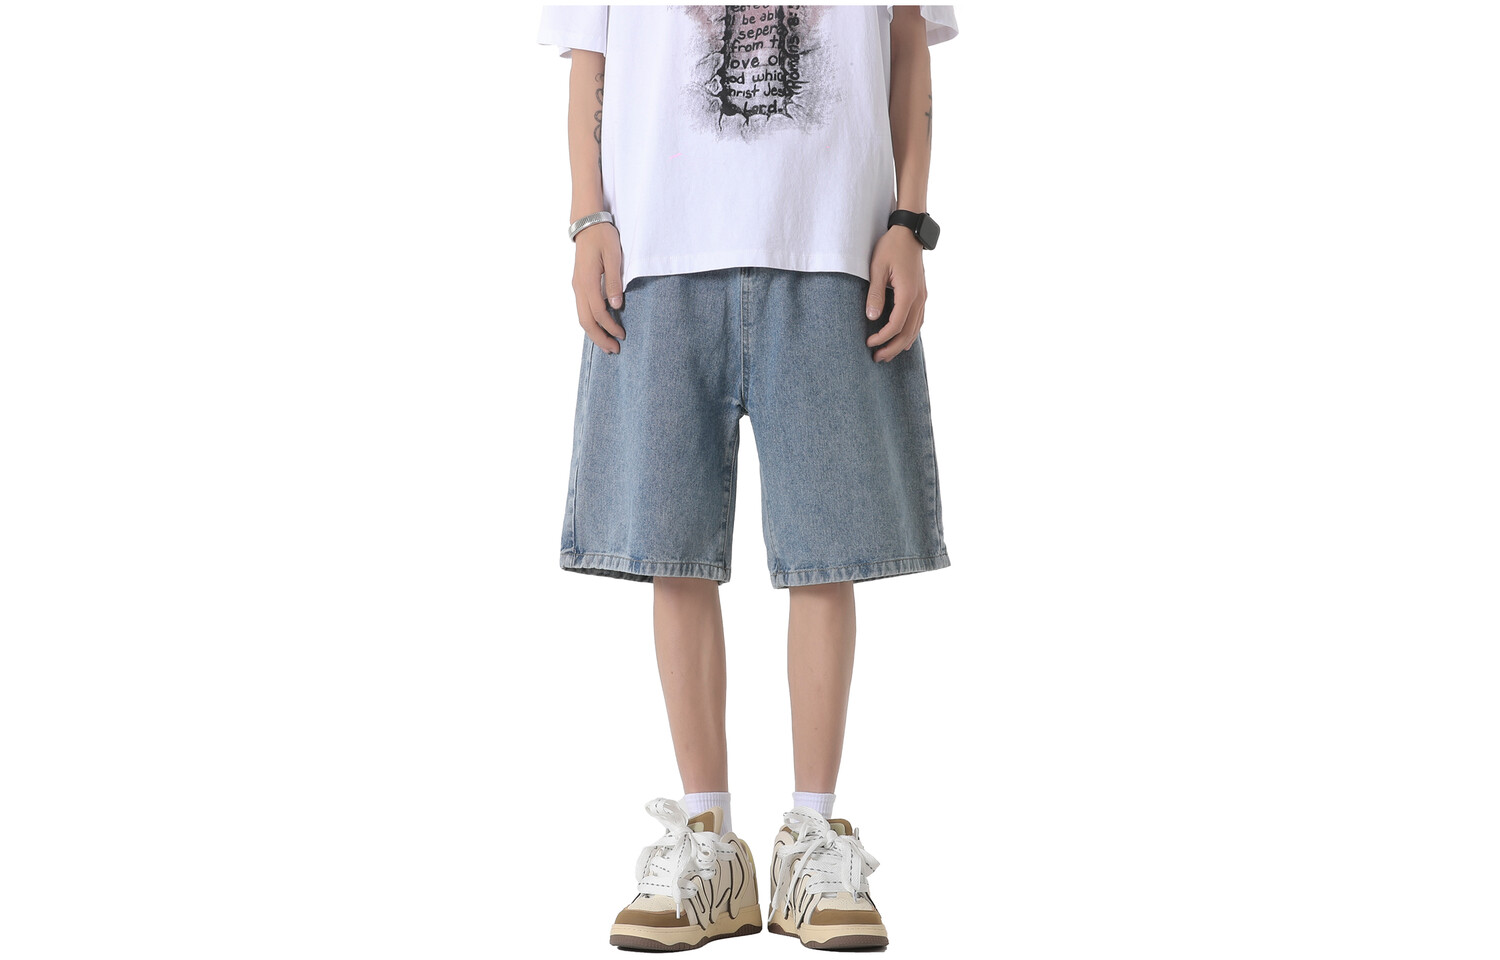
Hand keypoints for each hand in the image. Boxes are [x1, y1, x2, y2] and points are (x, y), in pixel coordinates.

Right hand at [572, 221, 626, 352]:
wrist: (587, 223)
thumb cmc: (603, 237)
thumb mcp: (613, 257)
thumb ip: (615, 282)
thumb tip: (616, 306)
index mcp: (587, 282)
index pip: (598, 313)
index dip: (610, 327)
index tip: (622, 335)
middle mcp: (579, 287)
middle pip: (585, 321)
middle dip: (599, 338)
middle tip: (614, 350)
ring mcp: (577, 286)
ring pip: (581, 317)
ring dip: (594, 333)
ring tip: (607, 344)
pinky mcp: (578, 284)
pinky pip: (582, 309)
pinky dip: (590, 322)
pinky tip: (599, 327)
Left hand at [864, 226, 926, 361]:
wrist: (909, 232)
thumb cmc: (891, 247)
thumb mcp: (877, 268)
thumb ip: (875, 294)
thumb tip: (872, 317)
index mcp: (908, 293)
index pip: (896, 325)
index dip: (883, 338)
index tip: (869, 343)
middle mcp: (919, 298)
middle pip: (908, 332)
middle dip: (892, 348)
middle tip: (877, 358)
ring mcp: (923, 296)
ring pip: (916, 328)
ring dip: (902, 344)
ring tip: (888, 354)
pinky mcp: (922, 293)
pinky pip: (919, 320)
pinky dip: (911, 333)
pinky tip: (905, 340)